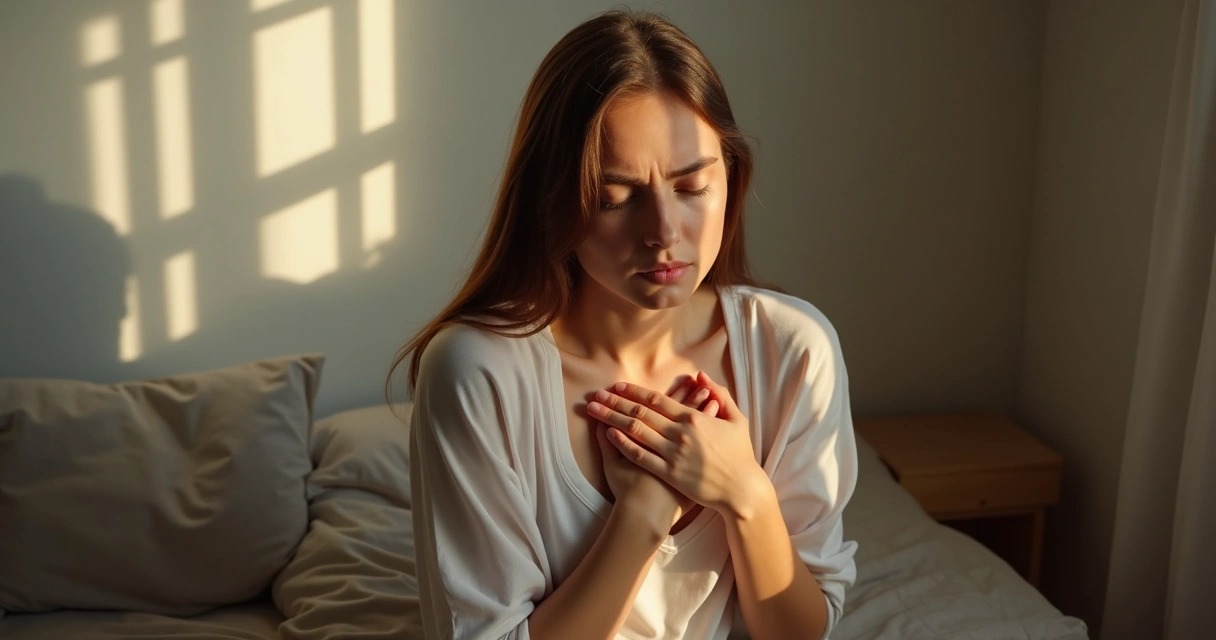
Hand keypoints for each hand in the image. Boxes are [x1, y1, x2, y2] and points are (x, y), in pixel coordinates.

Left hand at [587, 371, 766, 516]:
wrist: (742, 489)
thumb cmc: (740, 454)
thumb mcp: (736, 419)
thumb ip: (719, 394)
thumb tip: (700, 375)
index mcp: (694, 418)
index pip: (656, 400)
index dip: (634, 392)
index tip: (616, 386)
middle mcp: (680, 434)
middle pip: (640, 413)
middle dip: (615, 402)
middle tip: (595, 395)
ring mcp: (673, 454)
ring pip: (636, 431)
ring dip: (612, 418)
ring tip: (594, 410)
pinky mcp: (669, 474)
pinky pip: (640, 456)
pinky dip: (623, 443)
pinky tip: (608, 434)